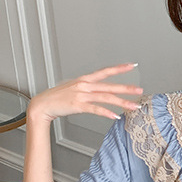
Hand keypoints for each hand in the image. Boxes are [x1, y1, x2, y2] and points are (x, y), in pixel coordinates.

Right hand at [27, 63, 142, 123]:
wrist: (42, 105)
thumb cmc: (57, 97)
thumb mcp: (73, 87)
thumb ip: (87, 87)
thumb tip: (98, 88)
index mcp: (84, 79)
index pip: (105, 71)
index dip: (119, 68)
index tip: (132, 66)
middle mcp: (84, 85)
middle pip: (110, 86)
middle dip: (126, 89)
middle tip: (139, 90)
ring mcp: (81, 95)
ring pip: (106, 98)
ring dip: (121, 102)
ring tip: (133, 106)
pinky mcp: (78, 106)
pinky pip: (95, 109)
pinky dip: (106, 112)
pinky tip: (115, 116)